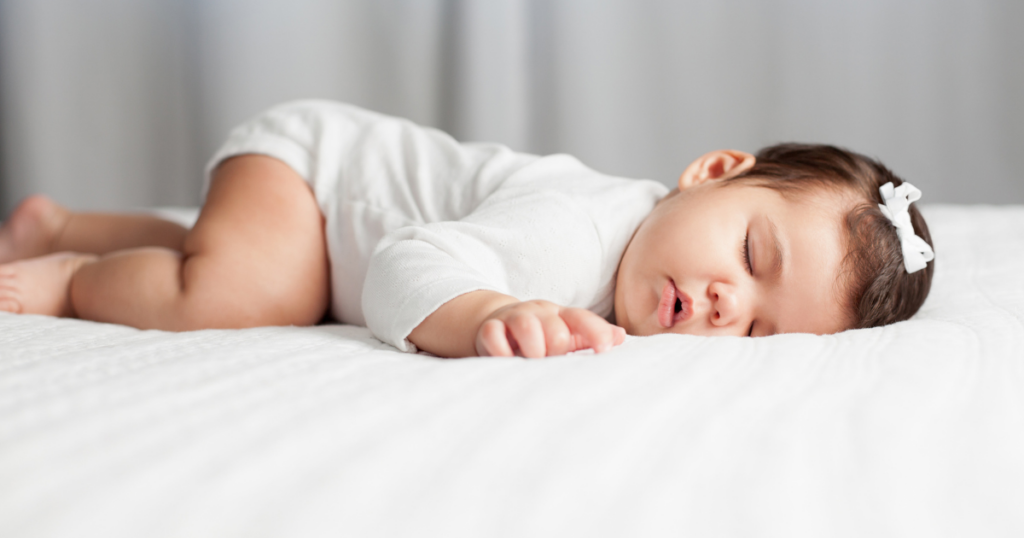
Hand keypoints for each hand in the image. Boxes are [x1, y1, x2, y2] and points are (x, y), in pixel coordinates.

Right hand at [475, 300, 626, 357]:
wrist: (499, 322)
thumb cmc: (542, 335)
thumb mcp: (569, 334)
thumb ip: (593, 336)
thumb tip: (621, 336)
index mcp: (561, 316)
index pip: (582, 318)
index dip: (596, 332)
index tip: (604, 351)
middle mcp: (539, 313)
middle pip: (555, 328)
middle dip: (556, 349)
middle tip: (552, 361)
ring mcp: (513, 318)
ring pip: (525, 325)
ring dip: (532, 350)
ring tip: (532, 362)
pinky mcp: (489, 328)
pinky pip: (493, 335)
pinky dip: (501, 352)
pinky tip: (507, 361)